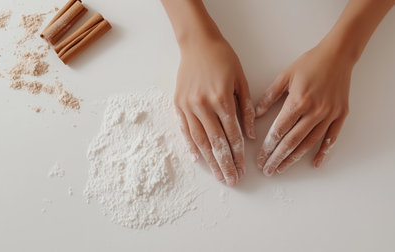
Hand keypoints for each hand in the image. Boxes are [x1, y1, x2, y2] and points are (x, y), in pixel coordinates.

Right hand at [175, 37, 255, 185]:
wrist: (198, 43)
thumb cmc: (223, 59)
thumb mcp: (241, 81)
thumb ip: (246, 109)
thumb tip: (250, 135)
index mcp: (221, 99)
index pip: (231, 134)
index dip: (237, 155)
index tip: (242, 170)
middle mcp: (203, 105)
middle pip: (215, 142)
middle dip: (224, 164)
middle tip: (231, 180)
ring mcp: (188, 106)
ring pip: (199, 140)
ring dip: (209, 160)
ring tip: (217, 176)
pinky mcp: (178, 104)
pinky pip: (185, 129)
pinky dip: (191, 146)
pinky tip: (197, 159)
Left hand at [255, 44, 351, 175]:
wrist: (338, 55)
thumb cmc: (309, 63)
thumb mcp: (285, 76)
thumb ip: (269, 96)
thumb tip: (256, 115)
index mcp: (298, 101)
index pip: (279, 130)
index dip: (268, 147)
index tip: (260, 158)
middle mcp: (314, 111)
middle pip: (292, 141)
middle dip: (278, 157)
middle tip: (268, 170)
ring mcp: (329, 114)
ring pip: (310, 143)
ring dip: (295, 158)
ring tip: (282, 168)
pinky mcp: (341, 115)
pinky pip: (331, 138)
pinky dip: (323, 152)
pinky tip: (315, 163)